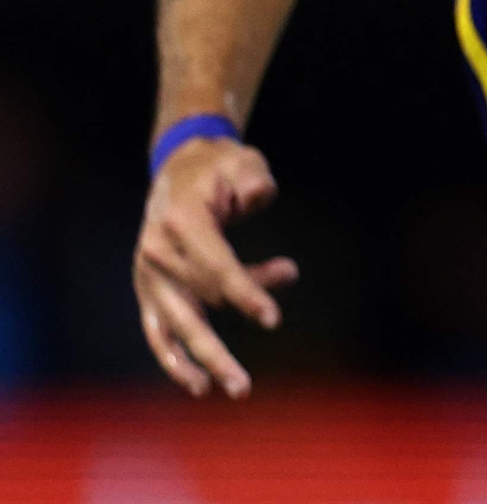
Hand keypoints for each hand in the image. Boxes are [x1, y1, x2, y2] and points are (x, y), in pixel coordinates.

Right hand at [132, 133, 296, 397]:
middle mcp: (157, 253)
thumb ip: (253, 181)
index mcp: (182, 223)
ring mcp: (148, 275)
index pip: (215, 266)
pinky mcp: (149, 290)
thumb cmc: (220, 169)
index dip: (245, 292)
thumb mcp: (243, 163)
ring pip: (175, 327)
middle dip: (217, 350)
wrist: (179, 169)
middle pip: (193, 307)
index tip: (272, 320)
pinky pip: (158, 330)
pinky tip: (197, 383)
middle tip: (243, 386)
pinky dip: (173, 358)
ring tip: (231, 388)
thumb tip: (259, 199)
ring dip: (200, 361)